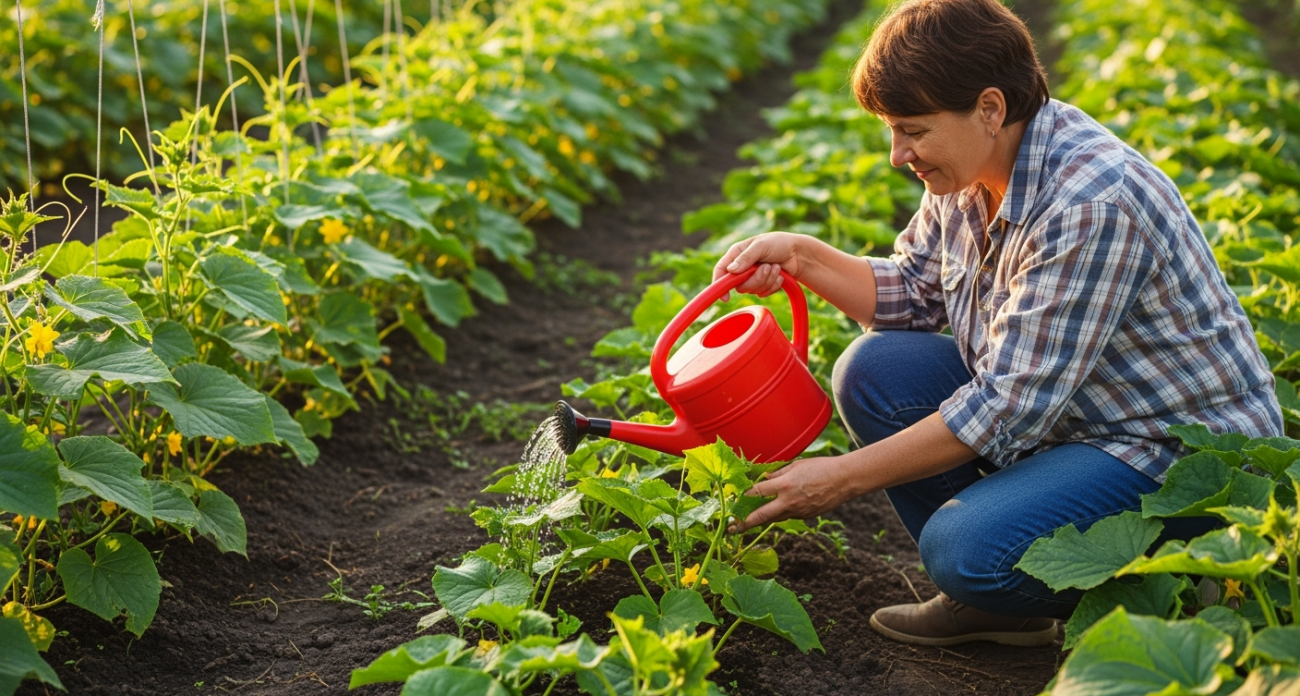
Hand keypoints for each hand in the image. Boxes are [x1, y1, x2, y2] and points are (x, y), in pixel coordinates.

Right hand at [713, 233, 804, 301]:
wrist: (798, 253)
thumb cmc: (779, 243)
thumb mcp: (761, 246)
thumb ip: (746, 258)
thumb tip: (731, 270)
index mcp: (737, 254)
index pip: (721, 270)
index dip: (719, 284)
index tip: (725, 297)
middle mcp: (742, 267)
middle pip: (739, 285)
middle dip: (756, 279)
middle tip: (767, 267)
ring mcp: (752, 277)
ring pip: (752, 290)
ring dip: (767, 280)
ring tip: (776, 267)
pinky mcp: (763, 285)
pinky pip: (763, 293)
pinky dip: (773, 285)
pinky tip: (780, 275)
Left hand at [731, 456, 857, 532]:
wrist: (845, 480)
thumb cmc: (821, 468)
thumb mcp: (796, 465)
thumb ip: (778, 473)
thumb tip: (764, 478)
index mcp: (785, 485)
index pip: (758, 493)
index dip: (744, 496)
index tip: (734, 499)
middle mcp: (789, 501)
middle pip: (761, 515)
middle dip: (744, 523)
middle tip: (731, 529)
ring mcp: (798, 511)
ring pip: (774, 518)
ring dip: (760, 521)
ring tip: (745, 524)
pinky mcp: (805, 516)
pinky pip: (787, 516)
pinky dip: (779, 514)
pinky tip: (775, 510)